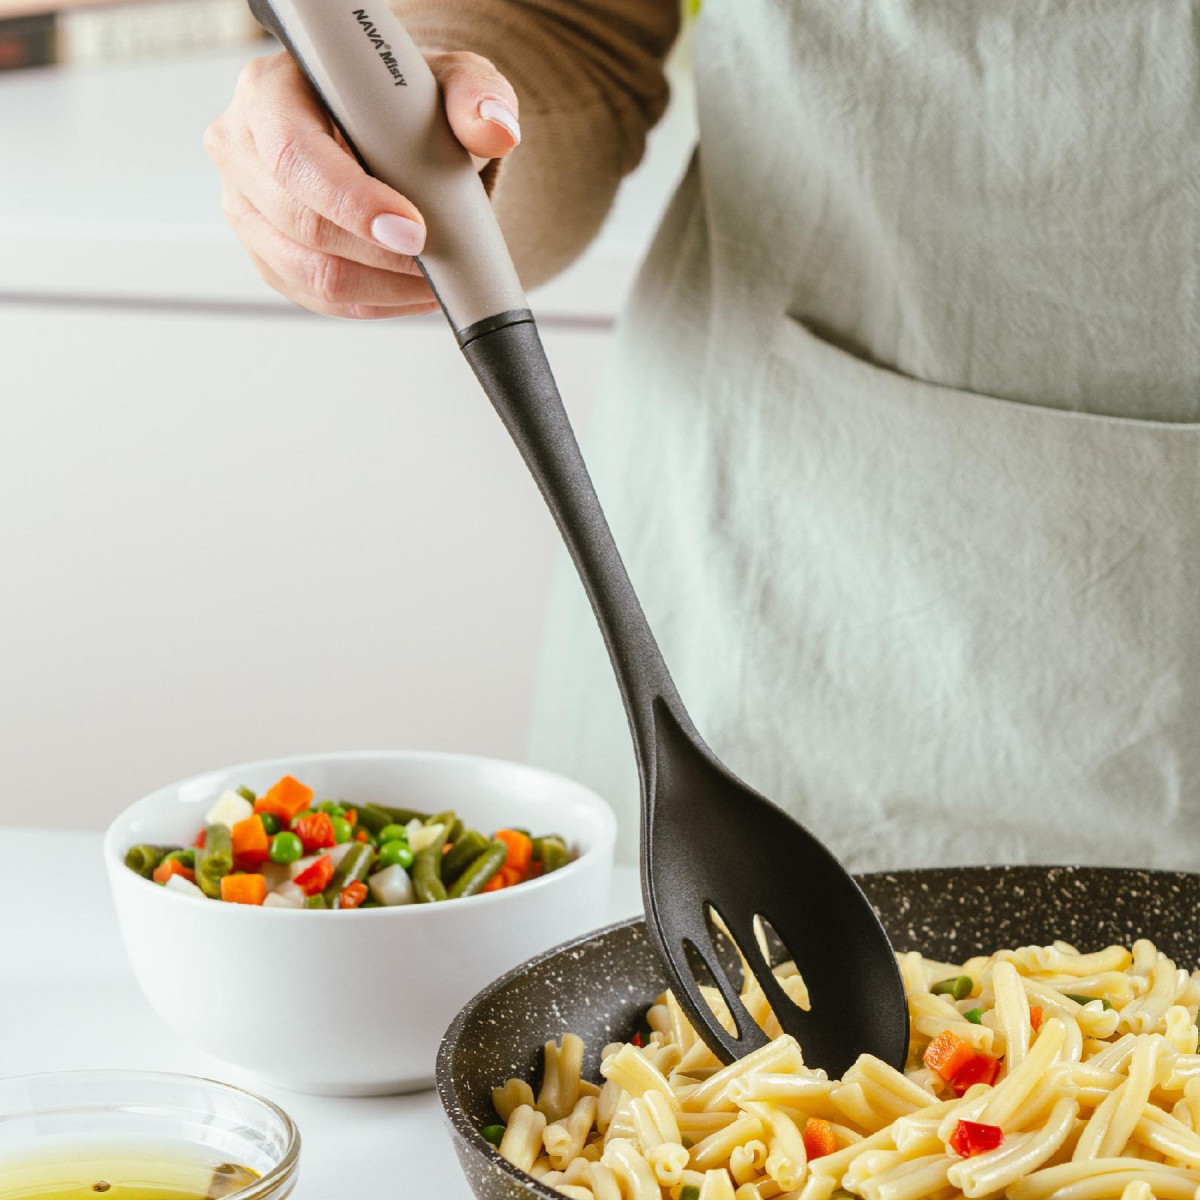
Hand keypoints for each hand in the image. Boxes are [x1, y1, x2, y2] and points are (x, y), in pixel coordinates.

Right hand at [204, 49, 520, 318]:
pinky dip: (375, 303)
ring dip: (383, 286)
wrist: (387, 133)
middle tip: (437, 258)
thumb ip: (475, 95)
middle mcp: (243, 150)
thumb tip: (495, 131)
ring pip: (311, 273)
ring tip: (434, 279)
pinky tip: (413, 291)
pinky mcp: (269, 258)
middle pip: (301, 223)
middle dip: (380, 253)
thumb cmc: (403, 102)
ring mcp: (248, 211)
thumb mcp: (447, 81)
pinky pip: (319, 300)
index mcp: (269, 91)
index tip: (413, 228)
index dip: (353, 200)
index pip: (294, 155)